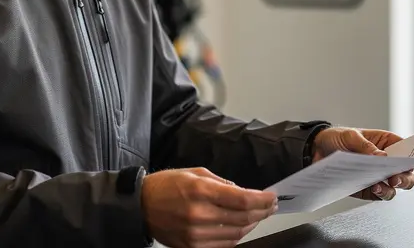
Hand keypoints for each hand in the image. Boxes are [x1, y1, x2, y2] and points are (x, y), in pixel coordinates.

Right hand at [141, 167, 278, 247]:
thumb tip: (242, 192)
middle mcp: (199, 215)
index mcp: (201, 191)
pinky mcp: (192, 247)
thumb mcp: (194, 173)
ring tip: (258, 216)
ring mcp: (195, 235)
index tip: (272, 197)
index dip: (262, 200)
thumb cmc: (166, 186)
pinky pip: (223, 245)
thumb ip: (221, 182)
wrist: (141, 207)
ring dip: (251, 225)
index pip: (242, 200)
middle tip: (270, 206)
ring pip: (236, 234)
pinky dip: (236, 236)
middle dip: (262, 212)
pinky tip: (241, 227)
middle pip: (243, 218)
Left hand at [311, 127, 413, 200]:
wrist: (314, 152)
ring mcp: (378, 176)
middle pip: (406, 171)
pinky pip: (381, 195)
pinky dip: (382, 193)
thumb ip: (366, 146)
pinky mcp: (368, 189)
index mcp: (385, 143)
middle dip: (406, 176)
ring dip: (395, 187)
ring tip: (386, 184)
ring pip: (397, 186)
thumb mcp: (350, 136)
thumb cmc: (335, 138)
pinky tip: (375, 189)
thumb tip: (382, 157)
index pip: (407, 149)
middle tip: (396, 178)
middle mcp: (386, 161)